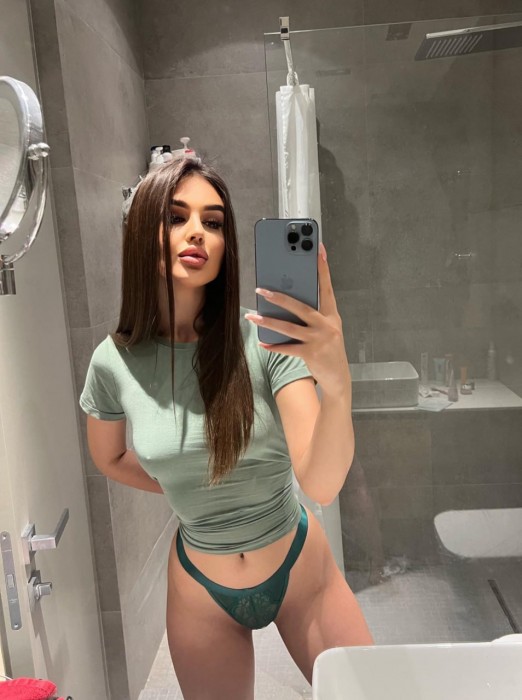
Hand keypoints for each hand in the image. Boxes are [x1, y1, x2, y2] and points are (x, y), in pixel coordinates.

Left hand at [245, 242, 350, 395]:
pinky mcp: (311, 354)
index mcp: (332, 315)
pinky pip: (287, 347)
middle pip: (300, 307)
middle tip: (261, 289)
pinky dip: (273, 345)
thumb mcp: (326, 329)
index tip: (318, 249)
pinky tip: (262, 342)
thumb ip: (312, 316)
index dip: (322, 268)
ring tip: (251, 316)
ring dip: (268, 321)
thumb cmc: (328, 349)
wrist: (338, 378)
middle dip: (279, 297)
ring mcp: (319, 340)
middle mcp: (327, 325)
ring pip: (288, 327)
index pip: (326, 287)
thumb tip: (285, 301)